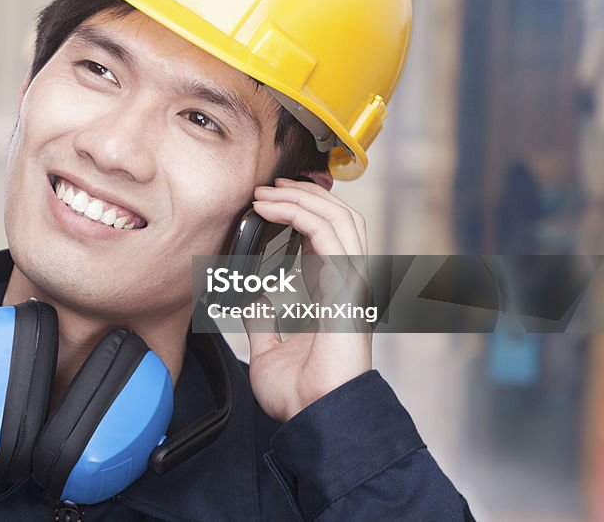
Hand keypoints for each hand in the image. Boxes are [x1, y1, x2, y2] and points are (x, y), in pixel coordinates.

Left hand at [245, 177, 371, 422]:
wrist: (316, 417)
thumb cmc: (301, 394)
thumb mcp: (268, 349)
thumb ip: (264, 321)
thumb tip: (253, 299)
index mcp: (333, 295)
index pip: (328, 236)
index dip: (302, 211)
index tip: (268, 202)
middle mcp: (348, 284)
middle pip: (340, 217)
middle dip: (304, 195)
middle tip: (267, 187)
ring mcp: (353, 283)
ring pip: (341, 217)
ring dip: (301, 198)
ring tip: (266, 192)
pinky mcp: (348, 286)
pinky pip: (330, 234)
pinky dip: (301, 213)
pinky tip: (273, 209)